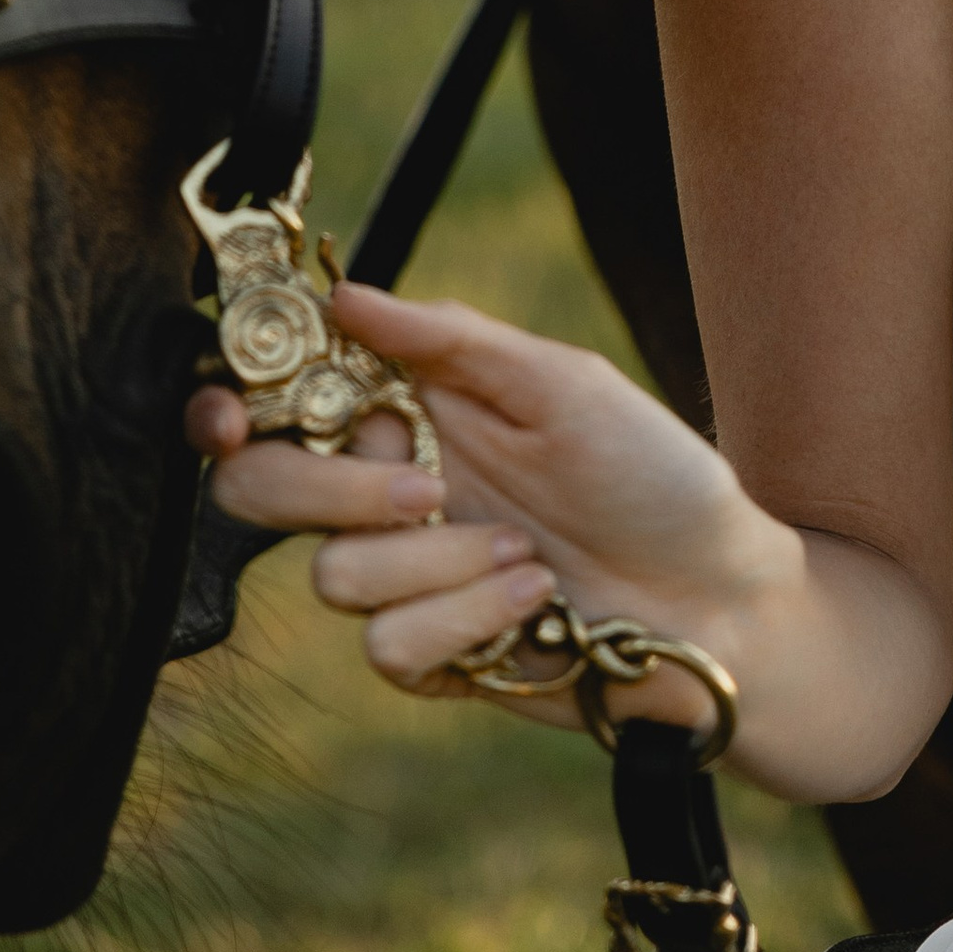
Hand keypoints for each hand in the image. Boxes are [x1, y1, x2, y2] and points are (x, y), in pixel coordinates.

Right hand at [186, 283, 789, 731]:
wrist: (721, 603)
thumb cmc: (654, 476)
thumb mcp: (564, 383)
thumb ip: (451, 341)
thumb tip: (345, 294)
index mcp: (413, 410)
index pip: (285, 400)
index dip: (231, 405)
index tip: (232, 416)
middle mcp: (392, 490)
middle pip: (261, 492)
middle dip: (330, 493)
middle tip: (426, 490)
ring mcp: (407, 577)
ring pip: (333, 575)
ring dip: (442, 563)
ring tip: (528, 552)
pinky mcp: (429, 657)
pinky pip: (387, 645)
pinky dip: (466, 618)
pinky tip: (535, 602)